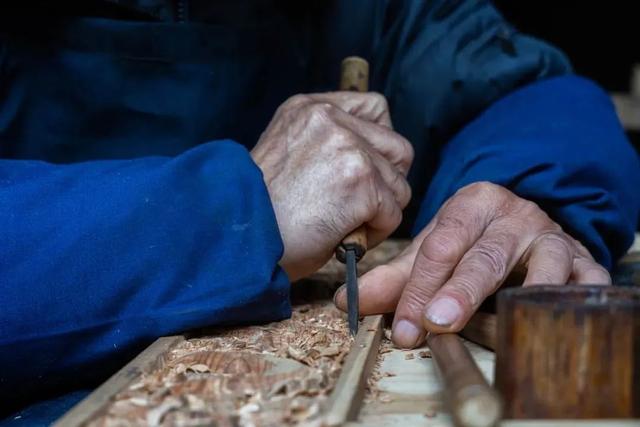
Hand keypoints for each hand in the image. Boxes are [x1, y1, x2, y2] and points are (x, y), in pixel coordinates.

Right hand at [251, 92, 413, 280]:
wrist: (239, 237)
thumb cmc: (261, 210)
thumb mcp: (288, 154)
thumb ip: (324, 143)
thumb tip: (370, 157)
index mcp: (309, 108)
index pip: (376, 108)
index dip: (380, 144)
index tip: (367, 170)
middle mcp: (329, 118)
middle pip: (398, 148)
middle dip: (386, 183)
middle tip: (357, 206)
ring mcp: (348, 148)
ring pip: (399, 185)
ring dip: (379, 212)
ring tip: (344, 225)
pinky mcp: (360, 181)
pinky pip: (393, 213)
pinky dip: (375, 232)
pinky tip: (344, 236)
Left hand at [334, 182, 610, 347]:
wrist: (525, 223)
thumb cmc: (473, 241)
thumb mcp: (433, 251)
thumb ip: (394, 278)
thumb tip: (345, 302)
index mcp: (472, 204)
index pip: (441, 245)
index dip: (419, 287)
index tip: (404, 328)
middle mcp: (514, 215)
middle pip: (485, 255)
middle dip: (461, 292)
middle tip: (436, 324)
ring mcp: (552, 236)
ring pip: (542, 264)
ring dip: (522, 296)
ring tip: (500, 327)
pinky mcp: (583, 258)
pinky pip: (586, 278)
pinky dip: (572, 297)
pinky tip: (550, 318)